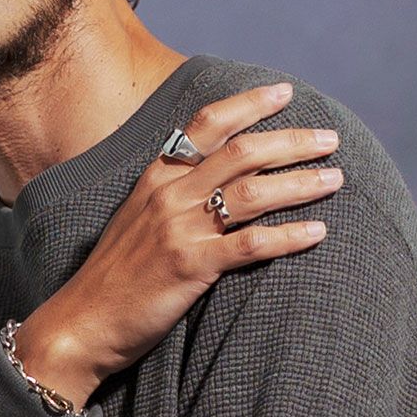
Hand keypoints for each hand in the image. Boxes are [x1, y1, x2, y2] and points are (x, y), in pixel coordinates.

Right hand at [17, 82, 342, 397]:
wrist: (81, 324)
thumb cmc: (112, 279)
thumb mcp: (134, 222)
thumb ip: (169, 197)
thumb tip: (209, 184)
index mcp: (155, 178)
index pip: (207, 125)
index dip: (249, 104)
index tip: (286, 93)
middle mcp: (168, 196)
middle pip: (242, 152)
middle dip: (292, 142)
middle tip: (331, 140)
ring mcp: (179, 230)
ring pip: (252, 192)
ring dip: (300, 183)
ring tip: (335, 180)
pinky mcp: (190, 267)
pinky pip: (251, 245)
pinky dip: (288, 237)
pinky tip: (317, 233)